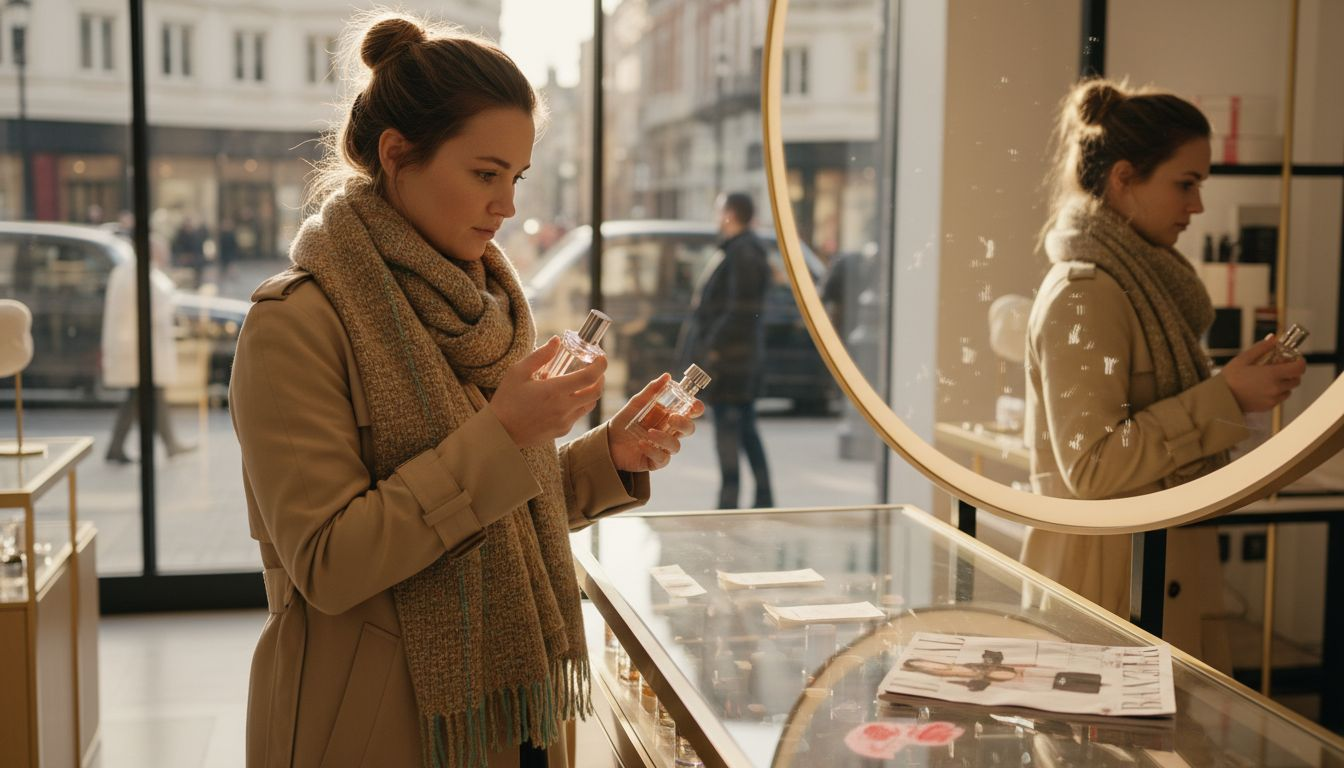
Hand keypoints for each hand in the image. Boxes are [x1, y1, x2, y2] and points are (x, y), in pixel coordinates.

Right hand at [492, 337, 606, 447]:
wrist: (500, 432)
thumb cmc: (507, 400)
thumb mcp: (518, 372)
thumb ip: (540, 356)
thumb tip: (557, 341)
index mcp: (554, 391)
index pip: (589, 377)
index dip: (600, 365)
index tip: (601, 357)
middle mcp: (564, 408)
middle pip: (596, 392)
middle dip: (600, 378)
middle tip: (595, 369)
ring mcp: (564, 421)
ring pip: (589, 405)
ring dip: (590, 392)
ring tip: (580, 382)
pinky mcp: (562, 431)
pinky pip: (577, 415)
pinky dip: (578, 404)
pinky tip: (565, 398)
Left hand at [607, 373, 704, 471]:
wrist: (607, 441)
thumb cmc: (624, 421)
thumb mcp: (636, 403)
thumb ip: (652, 390)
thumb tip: (667, 376)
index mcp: (669, 416)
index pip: (690, 412)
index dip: (696, 409)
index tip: (694, 406)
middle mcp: (670, 432)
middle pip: (688, 429)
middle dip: (684, 423)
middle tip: (672, 418)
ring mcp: (664, 447)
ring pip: (676, 445)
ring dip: (665, 438)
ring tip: (649, 432)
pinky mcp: (655, 461)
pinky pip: (663, 458)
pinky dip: (653, 450)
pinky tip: (642, 444)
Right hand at [1221, 335, 1305, 413]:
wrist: (1219, 398)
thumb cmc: (1229, 378)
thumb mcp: (1243, 358)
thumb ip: (1261, 348)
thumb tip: (1274, 339)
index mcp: (1272, 374)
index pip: (1299, 368)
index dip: (1300, 362)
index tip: (1294, 358)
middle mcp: (1276, 388)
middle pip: (1296, 380)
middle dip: (1291, 372)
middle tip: (1279, 367)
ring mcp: (1273, 399)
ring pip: (1289, 390)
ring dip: (1284, 383)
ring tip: (1270, 379)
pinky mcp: (1268, 407)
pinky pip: (1279, 399)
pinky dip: (1276, 393)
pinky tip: (1263, 388)